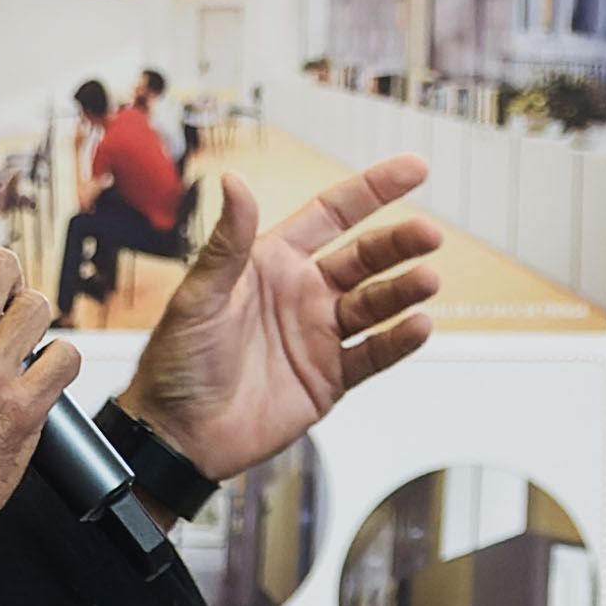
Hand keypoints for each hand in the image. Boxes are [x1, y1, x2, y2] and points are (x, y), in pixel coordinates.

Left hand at [119, 154, 443, 482]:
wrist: (177, 435)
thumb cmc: (176, 362)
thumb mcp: (200, 295)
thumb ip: (228, 242)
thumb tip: (235, 180)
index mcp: (272, 262)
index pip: (332, 214)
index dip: (373, 190)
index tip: (415, 170)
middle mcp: (302, 293)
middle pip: (364, 258)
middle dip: (399, 243)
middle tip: (429, 235)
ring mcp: (318, 336)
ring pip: (375, 304)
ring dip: (403, 290)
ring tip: (428, 280)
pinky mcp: (329, 378)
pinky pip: (371, 355)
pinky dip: (397, 342)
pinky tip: (417, 326)